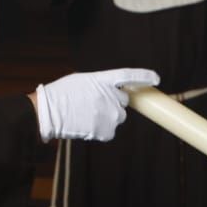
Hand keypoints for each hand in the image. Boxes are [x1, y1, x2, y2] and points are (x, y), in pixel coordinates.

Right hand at [35, 68, 159, 141]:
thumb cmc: (62, 94)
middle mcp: (111, 96)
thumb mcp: (83, 81)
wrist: (50, 112)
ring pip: (117, 117)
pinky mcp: (107, 130)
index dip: (144, 76)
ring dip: (108, 116)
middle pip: (123, 101)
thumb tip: (111, 93)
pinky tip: (86, 124)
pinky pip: (109, 130)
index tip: (156, 79)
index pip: (130, 76)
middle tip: (95, 104)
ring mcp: (110, 114)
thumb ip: (101, 85)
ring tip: (87, 114)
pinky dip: (101, 129)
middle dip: (114, 102)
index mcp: (104, 80)